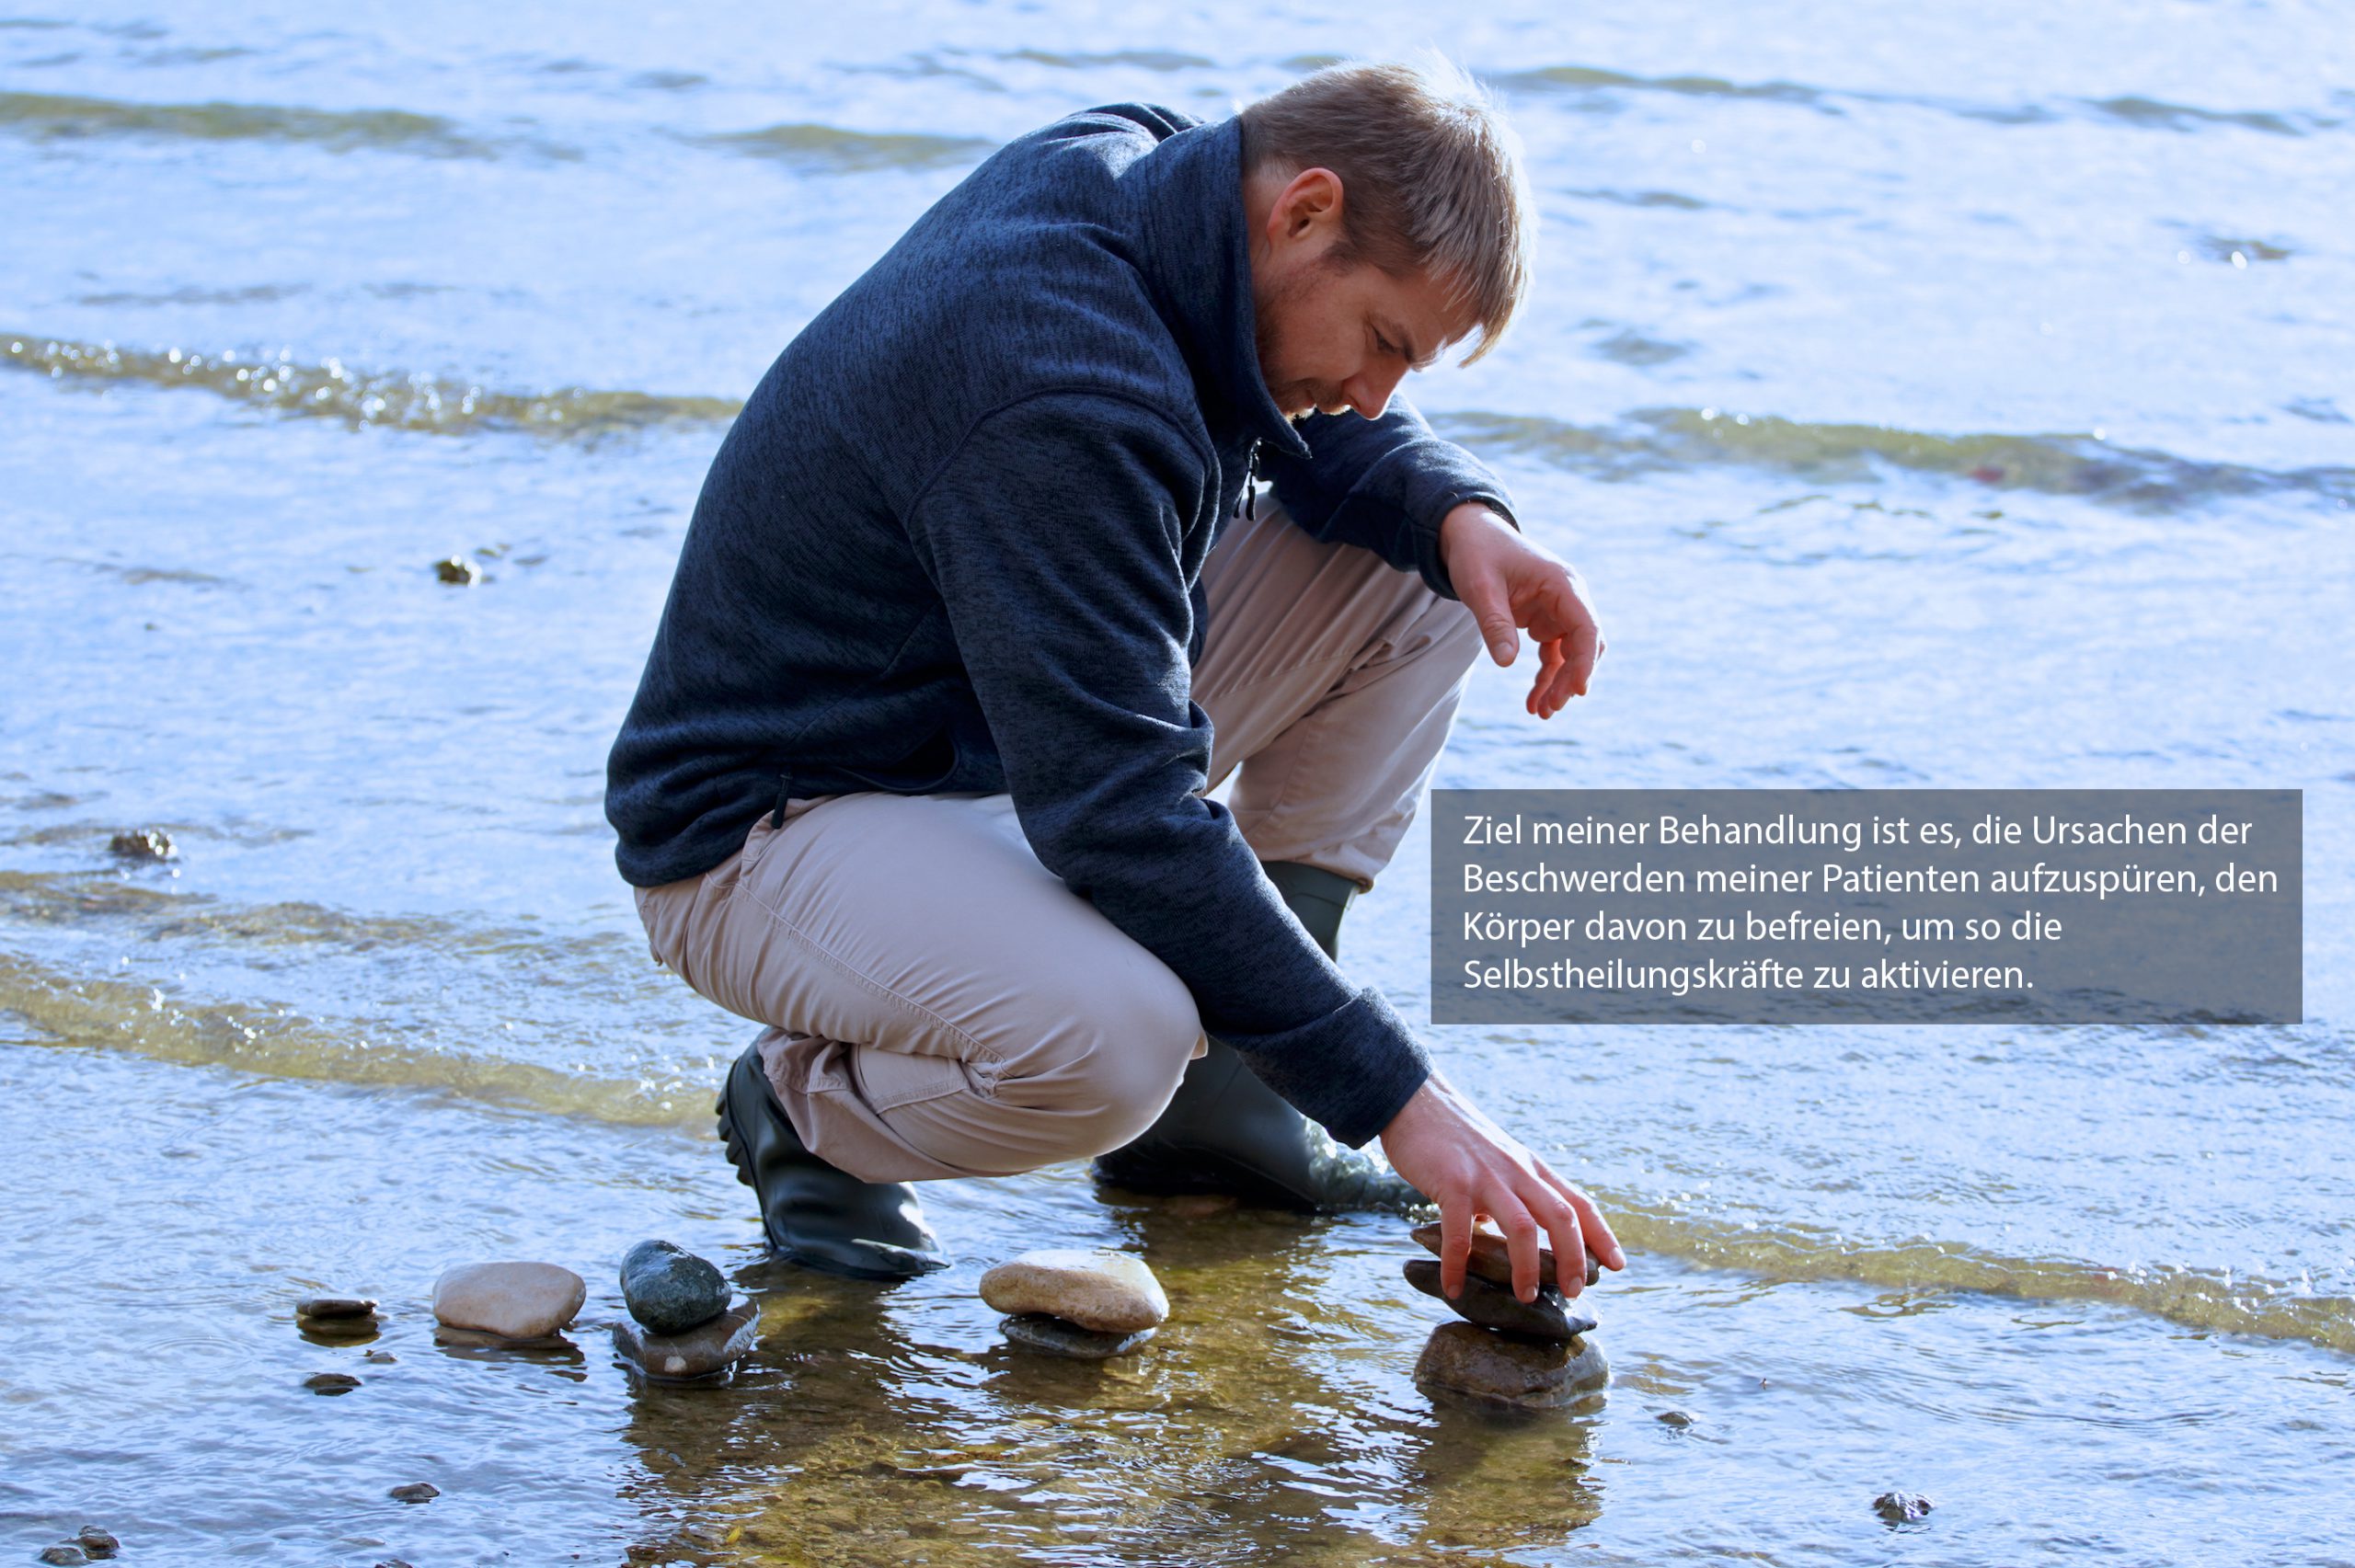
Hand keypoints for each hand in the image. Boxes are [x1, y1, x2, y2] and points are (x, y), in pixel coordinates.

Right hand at [1379, 1070, 1625, 1302]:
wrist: (1417, 1101)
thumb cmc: (1456, 1138)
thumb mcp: (1500, 1160)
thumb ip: (1514, 1194)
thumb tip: (1519, 1240)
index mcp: (1532, 1168)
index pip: (1578, 1203)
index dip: (1602, 1235)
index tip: (1618, 1265)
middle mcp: (1517, 1171)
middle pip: (1561, 1216)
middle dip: (1574, 1258)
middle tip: (1573, 1292)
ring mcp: (1486, 1176)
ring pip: (1522, 1226)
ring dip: (1527, 1267)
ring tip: (1524, 1297)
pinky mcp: (1451, 1182)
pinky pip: (1460, 1232)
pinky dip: (1458, 1264)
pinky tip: (1454, 1287)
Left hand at [1439, 503, 1604, 719]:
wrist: (1470, 536)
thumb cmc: (1477, 555)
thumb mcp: (1480, 587)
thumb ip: (1495, 623)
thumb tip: (1508, 663)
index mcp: (1562, 584)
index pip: (1586, 627)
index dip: (1586, 661)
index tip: (1578, 690)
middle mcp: (1568, 598)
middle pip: (1584, 646)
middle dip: (1571, 679)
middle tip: (1549, 708)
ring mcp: (1558, 611)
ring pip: (1571, 655)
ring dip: (1559, 684)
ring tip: (1541, 713)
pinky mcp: (1545, 621)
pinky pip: (1554, 656)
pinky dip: (1546, 678)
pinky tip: (1533, 702)